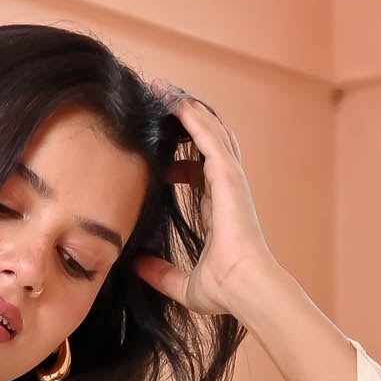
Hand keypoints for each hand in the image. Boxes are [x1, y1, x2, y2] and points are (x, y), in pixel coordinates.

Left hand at [132, 90, 281, 319]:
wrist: (243, 286)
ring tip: (162, 90)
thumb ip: (161, 274)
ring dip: (185, 108)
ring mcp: (229, 177)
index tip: (158, 158)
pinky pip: (207, 133)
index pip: (199, 173)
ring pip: (208, 129)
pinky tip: (172, 99)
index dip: (179, 161)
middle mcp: (226, 187)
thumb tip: (137, 267)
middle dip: (184, 122)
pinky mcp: (227, 172)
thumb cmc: (224, 289)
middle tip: (160, 105)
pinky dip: (191, 114)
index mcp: (219, 208)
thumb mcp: (183, 284)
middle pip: (206, 142)